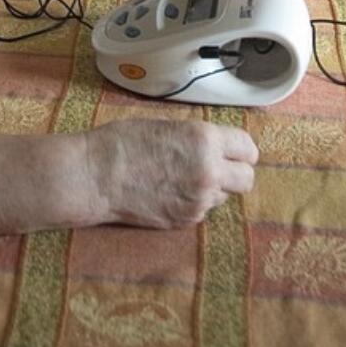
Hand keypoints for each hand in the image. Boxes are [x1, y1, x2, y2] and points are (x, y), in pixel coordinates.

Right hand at [83, 118, 257, 228]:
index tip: (234, 150)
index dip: (241, 149)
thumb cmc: (123, 143)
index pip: (248, 148)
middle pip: (247, 178)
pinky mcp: (186, 220)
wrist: (96, 177)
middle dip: (237, 172)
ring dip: (214, 188)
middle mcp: (209, 171)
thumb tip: (215, 145)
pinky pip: (204, 210)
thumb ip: (197, 137)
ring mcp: (199, 200)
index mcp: (204, 140)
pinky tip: (171, 192)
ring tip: (186, 178)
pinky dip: (194, 202)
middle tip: (219, 167)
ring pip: (226, 196)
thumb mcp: (166, 126)